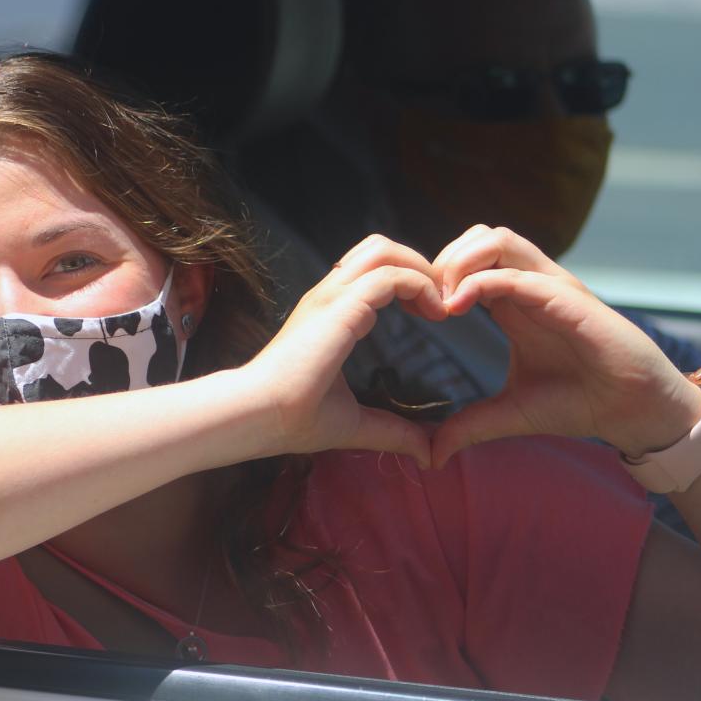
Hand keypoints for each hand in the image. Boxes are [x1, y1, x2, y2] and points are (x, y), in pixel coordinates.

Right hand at [244, 235, 446, 466]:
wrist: (260, 415)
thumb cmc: (293, 418)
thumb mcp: (356, 423)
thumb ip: (393, 431)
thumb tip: (427, 453)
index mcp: (328, 314)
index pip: (370, 272)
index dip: (406, 282)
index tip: (431, 313)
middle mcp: (329, 296)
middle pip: (378, 247)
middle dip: (417, 263)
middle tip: (441, 300)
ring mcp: (332, 296)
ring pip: (383, 250)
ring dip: (420, 268)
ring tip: (440, 302)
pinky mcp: (341, 306)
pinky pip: (390, 275)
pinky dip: (420, 285)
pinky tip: (435, 313)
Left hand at [429, 225, 700, 468]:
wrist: (633, 412)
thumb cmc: (578, 402)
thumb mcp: (510, 413)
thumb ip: (469, 426)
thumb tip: (431, 455)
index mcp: (514, 301)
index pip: (468, 259)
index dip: (436, 276)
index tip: (415, 311)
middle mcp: (530, 285)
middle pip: (479, 235)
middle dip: (443, 259)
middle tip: (425, 300)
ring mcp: (551, 287)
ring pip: (498, 238)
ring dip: (461, 261)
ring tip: (442, 301)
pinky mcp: (569, 299)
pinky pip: (520, 274)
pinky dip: (483, 282)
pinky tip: (458, 307)